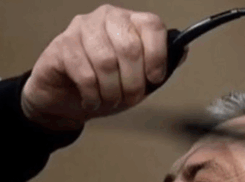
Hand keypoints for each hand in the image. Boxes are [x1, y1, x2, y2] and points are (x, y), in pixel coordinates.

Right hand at [21, 5, 176, 130]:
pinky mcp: (61, 45)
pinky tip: (92, 100)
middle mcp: (107, 18)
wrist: (67, 99)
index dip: (157, 56)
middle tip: (129, 98)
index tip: (154, 79)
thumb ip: (159, 67)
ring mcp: (82, 28)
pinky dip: (93, 95)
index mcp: (130, 22)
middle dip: (133, 83)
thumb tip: (183, 51)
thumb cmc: (105, 87)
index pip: (152, 25)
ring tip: (109, 100)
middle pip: (130, 48)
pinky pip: (84, 73)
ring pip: (106, 62)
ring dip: (112, 91)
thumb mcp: (138, 80)